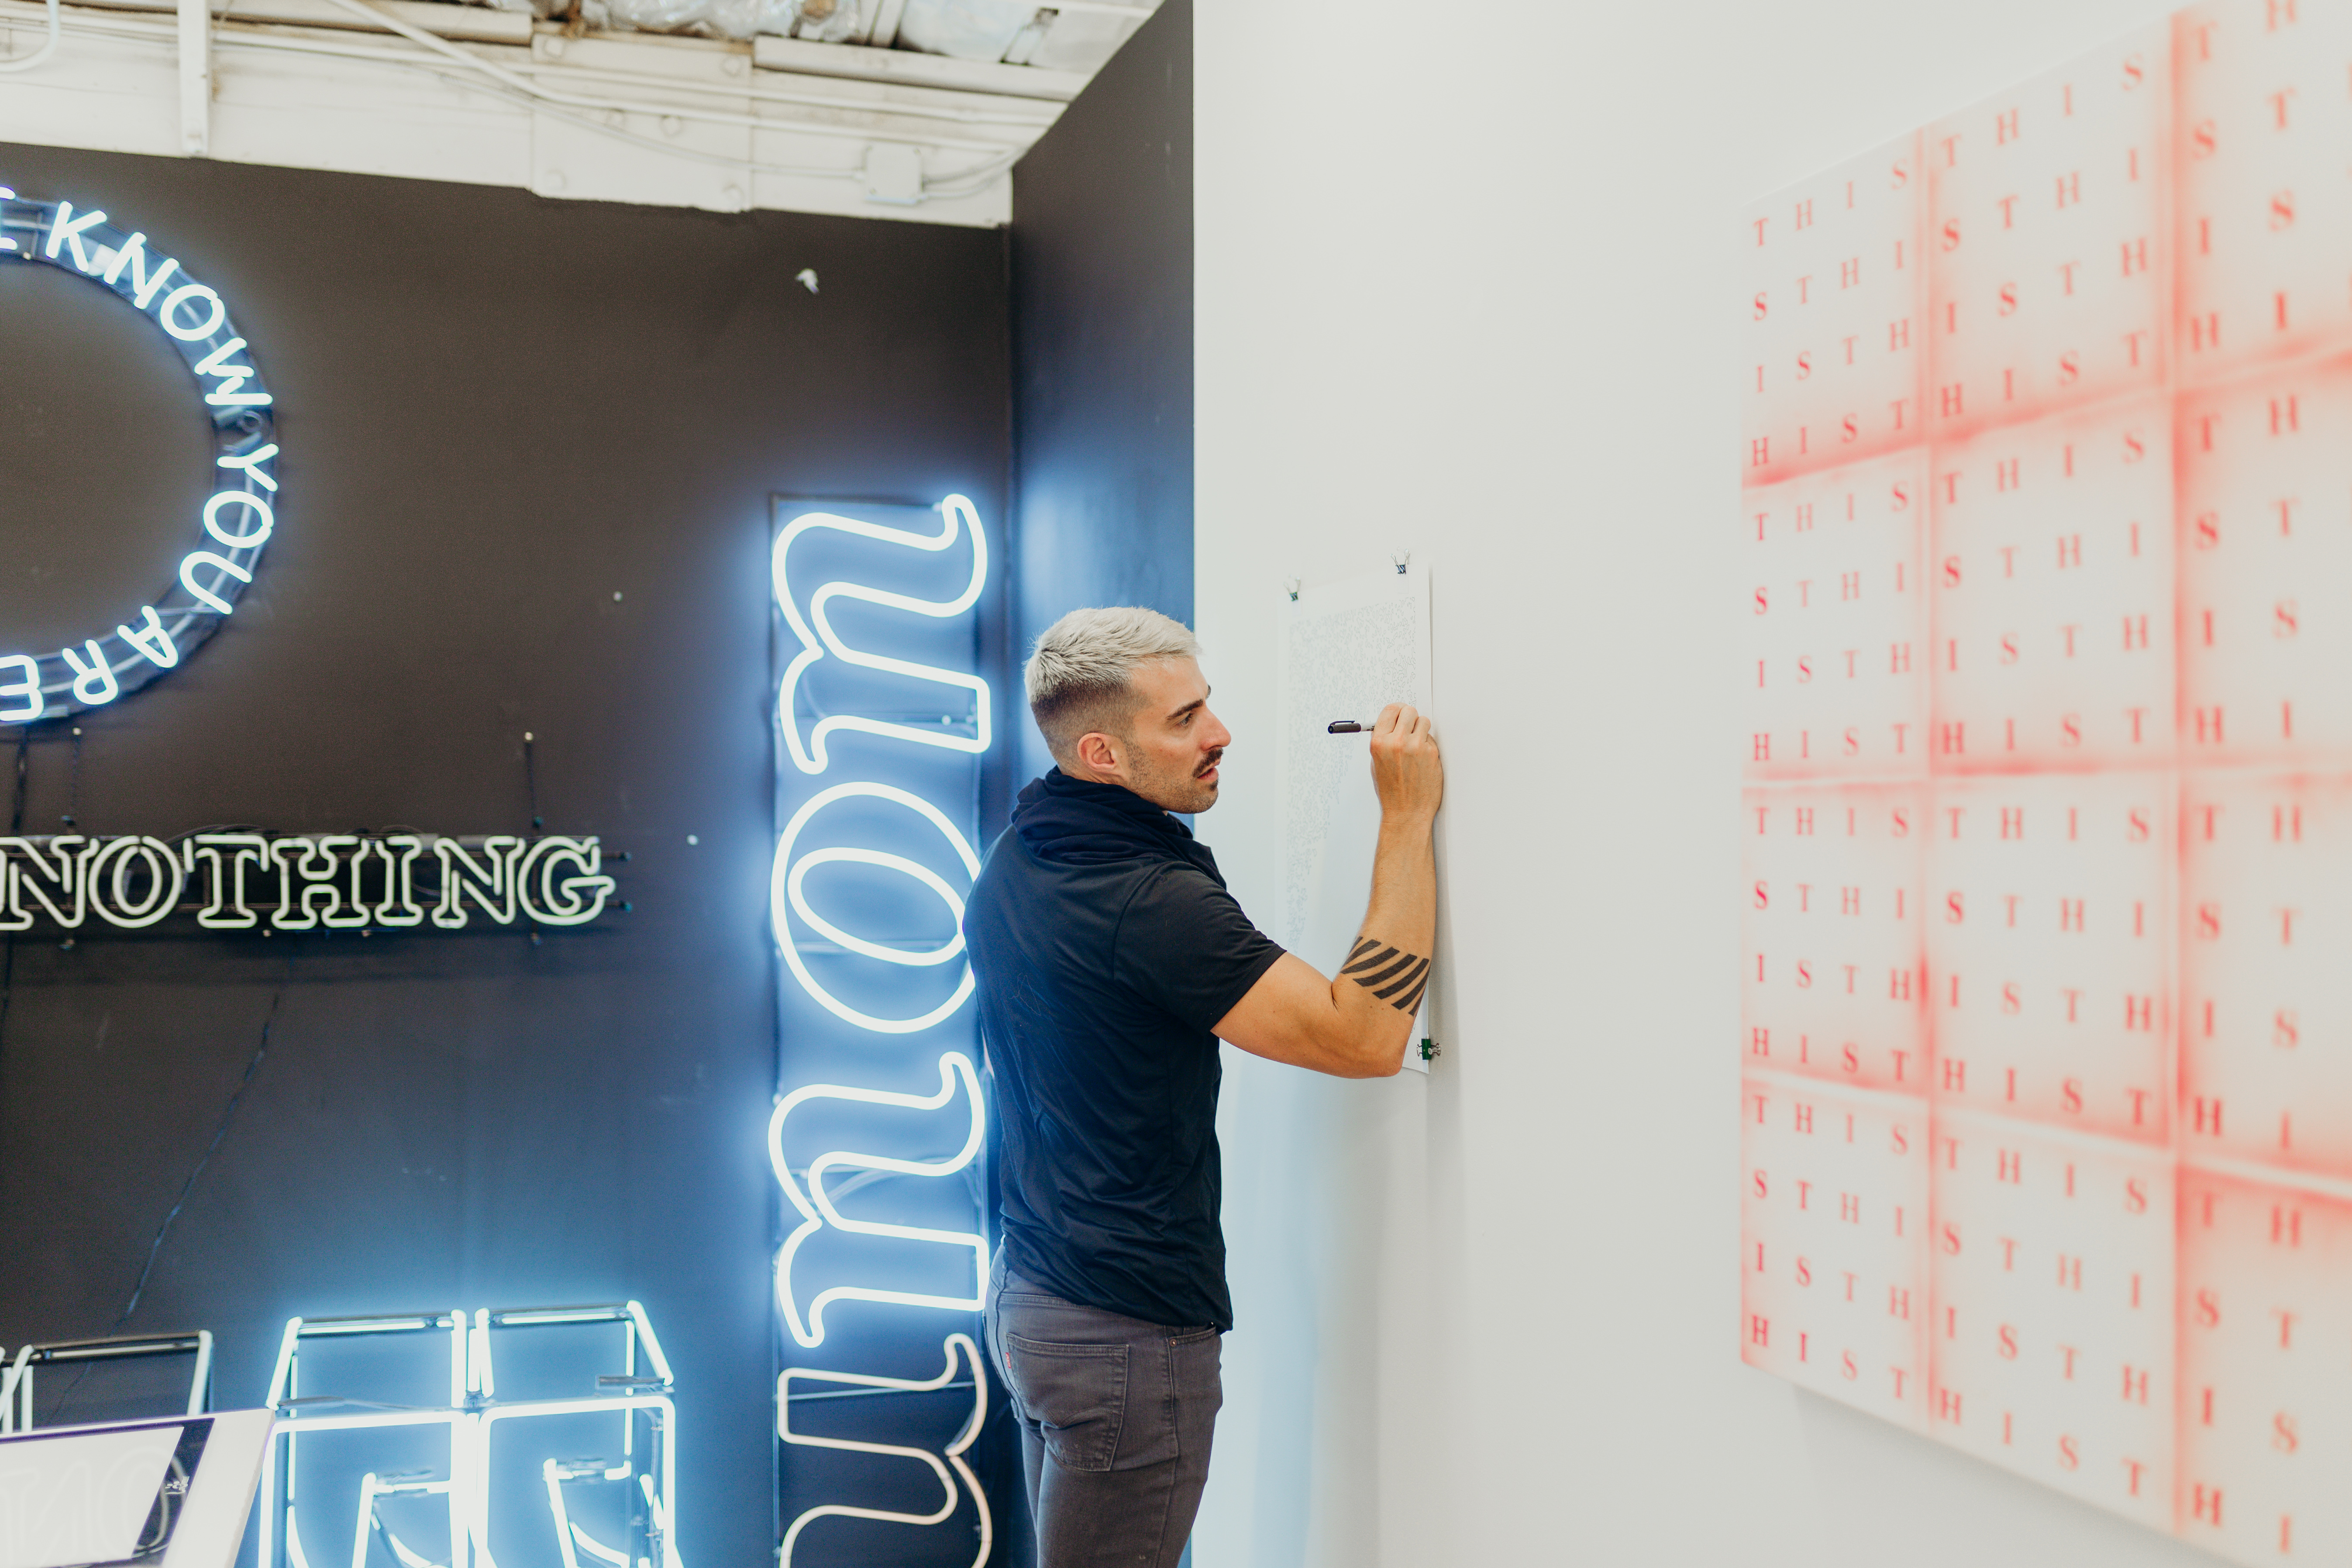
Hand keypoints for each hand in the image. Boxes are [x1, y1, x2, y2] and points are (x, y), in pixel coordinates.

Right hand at [1368, 703, 1441, 822]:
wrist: (1406, 812)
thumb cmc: (1391, 791)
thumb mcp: (1376, 763)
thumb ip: (1383, 741)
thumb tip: (1392, 723)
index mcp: (1379, 743)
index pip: (1390, 710)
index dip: (1397, 710)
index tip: (1400, 712)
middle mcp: (1397, 742)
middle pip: (1409, 711)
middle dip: (1410, 718)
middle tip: (1410, 728)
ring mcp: (1416, 747)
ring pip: (1424, 722)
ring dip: (1421, 730)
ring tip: (1416, 746)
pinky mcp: (1432, 754)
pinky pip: (1432, 739)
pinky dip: (1428, 746)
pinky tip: (1422, 761)